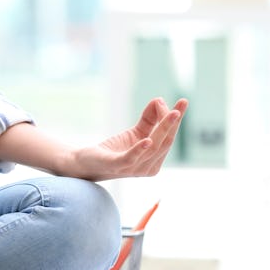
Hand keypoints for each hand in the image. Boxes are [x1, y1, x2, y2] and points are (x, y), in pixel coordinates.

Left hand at [65, 98, 187, 180]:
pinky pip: (130, 158)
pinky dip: (139, 149)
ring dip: (162, 129)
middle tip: (179, 106)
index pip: (168, 139)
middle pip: (164, 143)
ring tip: (170, 113)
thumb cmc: (113, 150)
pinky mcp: (116, 166)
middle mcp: (147, 167)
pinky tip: (146, 140)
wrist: (86, 163)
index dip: (175, 121)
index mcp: (154, 160)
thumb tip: (159, 100)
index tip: (182, 102)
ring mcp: (132, 169)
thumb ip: (149, 119)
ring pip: (153, 148)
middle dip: (172, 124)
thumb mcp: (134, 132)